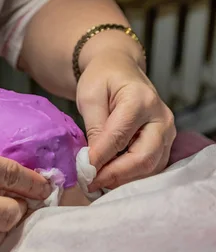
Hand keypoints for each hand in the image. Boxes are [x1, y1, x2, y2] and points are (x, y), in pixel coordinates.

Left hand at [76, 51, 175, 191]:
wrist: (118, 68)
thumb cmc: (102, 79)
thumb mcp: (90, 96)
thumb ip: (94, 126)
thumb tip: (94, 160)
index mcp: (140, 100)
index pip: (120, 136)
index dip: (101, 157)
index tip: (83, 171)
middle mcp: (161, 118)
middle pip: (143, 157)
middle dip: (115, 175)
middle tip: (90, 183)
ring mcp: (167, 131)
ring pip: (151, 167)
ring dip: (123, 179)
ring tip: (97, 182)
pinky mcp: (165, 142)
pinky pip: (152, 166)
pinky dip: (131, 176)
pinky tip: (110, 177)